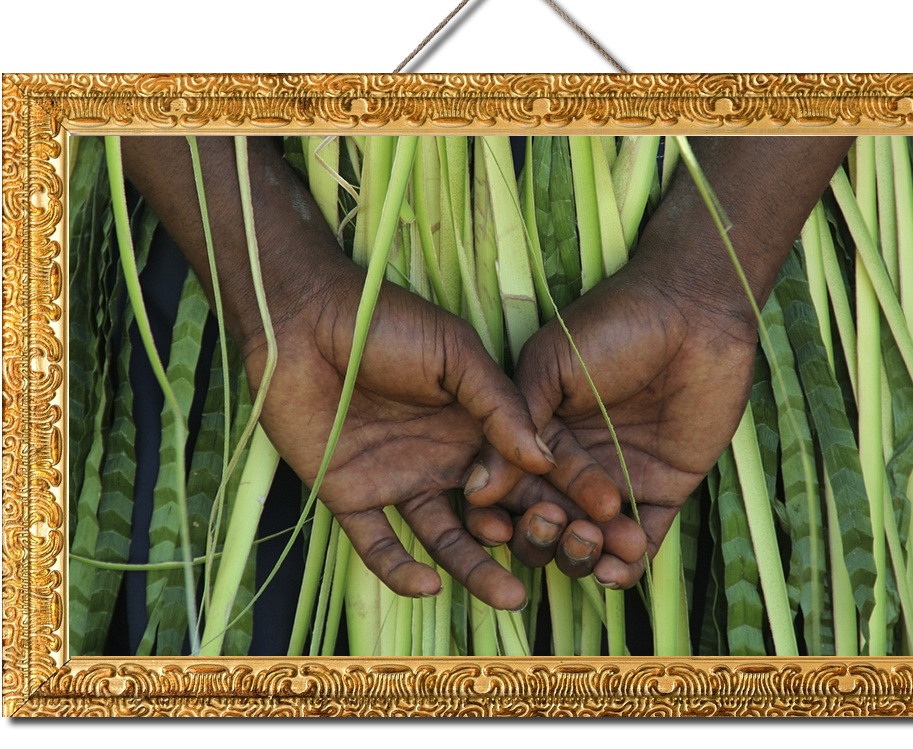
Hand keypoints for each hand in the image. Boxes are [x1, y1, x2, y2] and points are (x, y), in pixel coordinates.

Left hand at [120, 136, 581, 609]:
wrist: (301, 316)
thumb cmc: (384, 321)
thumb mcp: (455, 353)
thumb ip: (497, 404)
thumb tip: (545, 457)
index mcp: (474, 422)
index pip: (528, 466)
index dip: (569, 491)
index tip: (611, 515)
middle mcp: (444, 457)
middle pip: (497, 511)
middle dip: (537, 538)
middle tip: (577, 562)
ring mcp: (399, 479)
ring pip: (447, 538)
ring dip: (478, 568)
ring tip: (513, 596)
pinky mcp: (351, 495)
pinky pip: (379, 545)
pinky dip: (401, 570)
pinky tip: (431, 585)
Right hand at [465, 256, 757, 586]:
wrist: (693, 310)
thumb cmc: (614, 323)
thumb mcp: (551, 366)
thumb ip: (518, 425)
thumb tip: (475, 488)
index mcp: (540, 432)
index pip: (511, 487)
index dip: (499, 514)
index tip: (493, 528)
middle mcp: (574, 462)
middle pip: (546, 520)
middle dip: (542, 536)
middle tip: (553, 523)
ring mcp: (618, 478)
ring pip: (590, 539)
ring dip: (583, 555)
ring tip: (590, 542)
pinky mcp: (663, 489)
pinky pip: (641, 538)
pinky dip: (629, 564)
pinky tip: (618, 569)